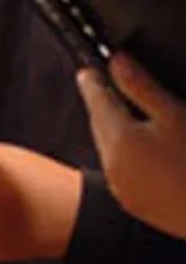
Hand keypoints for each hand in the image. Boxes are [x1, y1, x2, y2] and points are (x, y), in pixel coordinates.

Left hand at [78, 54, 185, 239]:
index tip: (89, 70)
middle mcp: (111, 164)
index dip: (91, 81)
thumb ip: (141, 87)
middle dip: (104, 106)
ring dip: (114, 132)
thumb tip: (116, 61)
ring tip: (138, 123)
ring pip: (107, 147)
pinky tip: (148, 153)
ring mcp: (120, 186)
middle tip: (115, 90)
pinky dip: (125, 156)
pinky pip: (118, 169)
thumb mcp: (174, 115)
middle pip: (98, 123)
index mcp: (119, 139)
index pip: (94, 100)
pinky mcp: (131, 202)